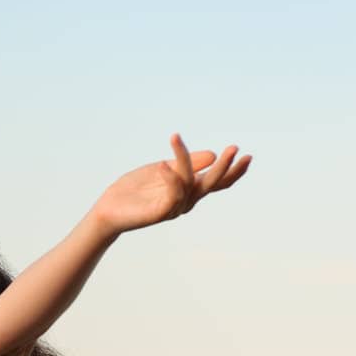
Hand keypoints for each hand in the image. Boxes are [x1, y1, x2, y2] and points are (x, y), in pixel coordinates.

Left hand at [89, 133, 252, 234]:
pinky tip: (162, 165)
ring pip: (190, 184)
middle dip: (224, 168)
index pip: (217, 181)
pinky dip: (170, 178)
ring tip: (177, 142)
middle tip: (234, 149)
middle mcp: (186, 200)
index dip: (233, 171)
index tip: (248, 155)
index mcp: (189, 189)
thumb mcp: (162, 169)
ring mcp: (174, 208)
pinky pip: (172, 194)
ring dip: (188, 163)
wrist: (108, 209)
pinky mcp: (160, 213)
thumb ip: (184, 163)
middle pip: (212, 185)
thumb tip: (211, 155)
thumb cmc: (134, 190)